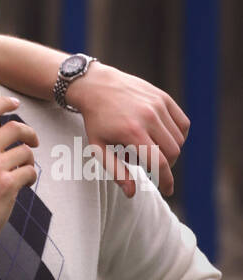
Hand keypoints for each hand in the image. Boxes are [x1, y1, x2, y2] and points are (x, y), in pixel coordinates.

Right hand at [0, 96, 38, 251]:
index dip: (2, 102)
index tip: (14, 103)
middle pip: (14, 128)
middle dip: (29, 134)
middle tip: (33, 142)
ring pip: (25, 151)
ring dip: (29, 161)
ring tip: (22, 172)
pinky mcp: (6, 185)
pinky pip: (30, 171)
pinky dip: (30, 177)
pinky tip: (22, 185)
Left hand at [66, 63, 188, 197]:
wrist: (96, 85)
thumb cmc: (96, 120)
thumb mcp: (98, 148)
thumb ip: (116, 172)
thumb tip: (132, 193)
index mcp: (132, 132)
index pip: (159, 164)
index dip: (166, 181)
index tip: (168, 190)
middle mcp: (148, 117)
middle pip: (172, 153)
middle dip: (166, 166)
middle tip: (153, 166)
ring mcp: (158, 105)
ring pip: (179, 139)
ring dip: (171, 150)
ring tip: (152, 148)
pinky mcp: (163, 97)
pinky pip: (182, 123)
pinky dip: (178, 134)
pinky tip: (164, 136)